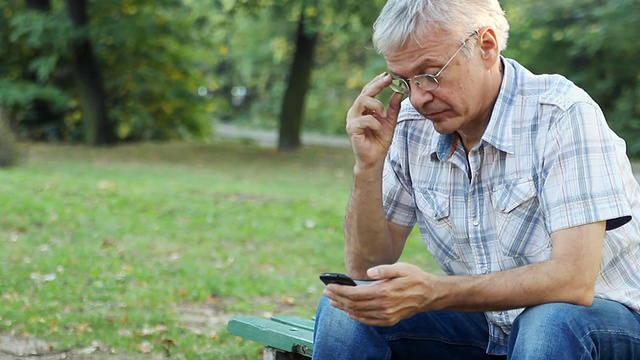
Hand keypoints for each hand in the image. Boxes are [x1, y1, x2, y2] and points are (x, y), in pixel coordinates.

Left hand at [323, 263, 437, 325]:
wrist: (430, 294)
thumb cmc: (414, 277)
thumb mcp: (401, 268)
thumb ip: (384, 270)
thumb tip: (368, 273)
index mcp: (384, 291)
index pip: (355, 293)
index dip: (340, 290)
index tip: (329, 286)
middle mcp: (383, 306)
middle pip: (354, 304)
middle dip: (338, 298)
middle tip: (326, 293)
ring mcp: (386, 315)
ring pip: (359, 313)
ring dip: (344, 308)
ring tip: (333, 302)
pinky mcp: (389, 320)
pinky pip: (368, 321)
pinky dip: (356, 317)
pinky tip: (349, 313)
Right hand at [346, 73, 402, 169]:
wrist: (374, 159)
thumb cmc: (379, 141)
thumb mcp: (390, 121)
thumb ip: (393, 108)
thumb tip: (399, 92)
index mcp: (363, 109)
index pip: (368, 91)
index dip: (377, 82)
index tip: (388, 75)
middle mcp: (355, 112)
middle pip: (364, 92)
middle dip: (377, 84)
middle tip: (388, 79)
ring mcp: (352, 120)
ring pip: (362, 101)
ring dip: (377, 105)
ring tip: (383, 114)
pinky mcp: (352, 129)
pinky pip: (365, 119)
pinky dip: (375, 123)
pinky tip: (378, 129)